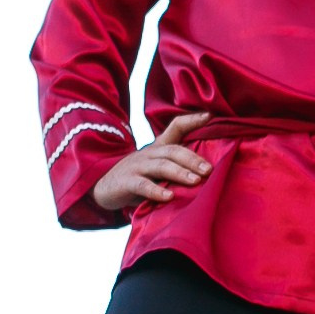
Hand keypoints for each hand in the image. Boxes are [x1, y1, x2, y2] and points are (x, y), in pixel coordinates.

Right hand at [92, 110, 213, 210]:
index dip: (191, 120)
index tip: (209, 116)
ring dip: (179, 173)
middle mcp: (149, 153)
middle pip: (173, 151)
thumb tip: (210, 171)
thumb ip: (178, 166)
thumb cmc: (140, 177)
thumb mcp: (159, 168)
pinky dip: (156, 191)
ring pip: (161, 166)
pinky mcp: (127, 182)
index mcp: (159, 148)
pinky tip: (169, 197)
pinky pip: (142, 185)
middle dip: (192, 159)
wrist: (104, 186)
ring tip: (195, 181)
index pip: (176, 128)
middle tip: (209, 170)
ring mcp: (137, 167)